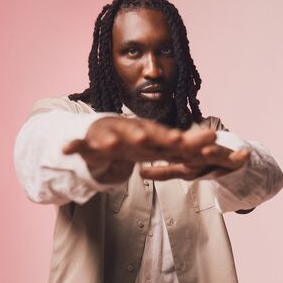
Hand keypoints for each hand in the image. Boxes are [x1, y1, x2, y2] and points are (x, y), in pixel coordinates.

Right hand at [62, 117, 216, 182]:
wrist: (105, 132)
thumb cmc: (137, 141)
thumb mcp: (162, 145)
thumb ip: (187, 147)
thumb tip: (216, 143)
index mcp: (152, 137)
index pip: (173, 139)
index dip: (190, 141)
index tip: (209, 139)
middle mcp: (132, 133)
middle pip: (145, 135)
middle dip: (155, 137)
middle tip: (166, 139)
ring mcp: (110, 136)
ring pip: (112, 139)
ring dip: (110, 141)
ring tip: (109, 145)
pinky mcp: (90, 142)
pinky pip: (81, 145)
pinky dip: (74, 147)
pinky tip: (65, 149)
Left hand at [139, 143, 250, 180]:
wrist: (234, 160)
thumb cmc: (205, 163)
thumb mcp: (183, 170)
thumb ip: (162, 172)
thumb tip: (140, 172)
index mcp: (187, 152)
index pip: (169, 147)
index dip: (152, 145)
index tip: (138, 140)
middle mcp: (200, 151)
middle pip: (190, 147)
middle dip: (183, 144)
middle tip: (173, 141)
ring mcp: (217, 155)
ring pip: (212, 152)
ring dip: (211, 150)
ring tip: (209, 150)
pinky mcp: (234, 160)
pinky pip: (236, 160)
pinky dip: (239, 158)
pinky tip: (244, 154)